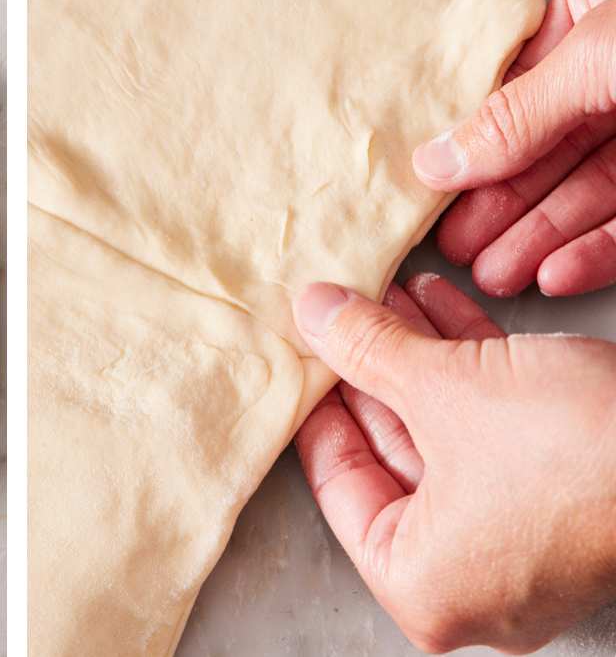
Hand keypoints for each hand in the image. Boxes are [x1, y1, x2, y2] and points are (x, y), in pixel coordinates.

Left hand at [291, 274, 615, 653]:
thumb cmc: (577, 450)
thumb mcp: (447, 386)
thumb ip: (367, 349)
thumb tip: (312, 311)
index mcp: (424, 586)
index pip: (340, 486)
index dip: (318, 407)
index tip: (301, 355)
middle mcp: (473, 582)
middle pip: (394, 456)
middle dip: (372, 371)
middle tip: (341, 316)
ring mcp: (525, 545)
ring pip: (448, 435)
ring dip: (419, 359)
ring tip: (388, 293)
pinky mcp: (568, 504)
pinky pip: (497, 432)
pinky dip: (471, 370)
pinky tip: (441, 306)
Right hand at [414, 0, 615, 296]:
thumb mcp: (603, 56)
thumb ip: (520, 114)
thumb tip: (435, 159)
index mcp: (602, 5)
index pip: (514, 84)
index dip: (471, 143)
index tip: (431, 191)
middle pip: (545, 145)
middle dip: (499, 204)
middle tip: (453, 249)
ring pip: (590, 188)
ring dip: (540, 236)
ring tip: (493, 274)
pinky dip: (598, 248)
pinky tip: (558, 272)